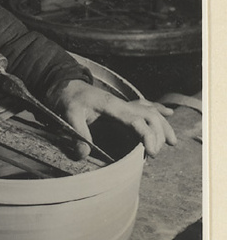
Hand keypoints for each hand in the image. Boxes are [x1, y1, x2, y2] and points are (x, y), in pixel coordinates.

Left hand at [52, 80, 177, 159]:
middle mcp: (121, 103)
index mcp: (111, 106)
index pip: (136, 120)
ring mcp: (123, 103)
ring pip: (150, 111)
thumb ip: (77, 134)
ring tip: (172, 142)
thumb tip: (85, 153)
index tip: (151, 152)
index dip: (147, 135)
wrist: (66, 86)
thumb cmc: (68, 101)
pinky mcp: (121, 105)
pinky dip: (158, 109)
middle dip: (158, 133)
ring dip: (163, 125)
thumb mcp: (68, 116)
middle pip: (149, 115)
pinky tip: (168, 113)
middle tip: (154, 153)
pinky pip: (144, 105)